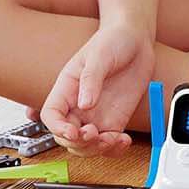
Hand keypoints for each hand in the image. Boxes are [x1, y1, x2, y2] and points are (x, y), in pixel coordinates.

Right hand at [39, 24, 153, 156]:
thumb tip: (84, 104)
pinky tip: (124, 142)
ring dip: (96, 149)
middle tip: (95, 134)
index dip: (58, 128)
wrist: (136, 39)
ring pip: (86, 145)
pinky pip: (109, 142)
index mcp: (66, 89)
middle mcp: (78, 106)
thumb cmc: (112, 40)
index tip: (72, 132)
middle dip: (78, 142)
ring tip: (113, 139)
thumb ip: (90, 80)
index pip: (51, 115)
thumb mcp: (99, 55)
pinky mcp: (114, 120)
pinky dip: (114, 149)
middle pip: (67, 136)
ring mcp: (96, 115)